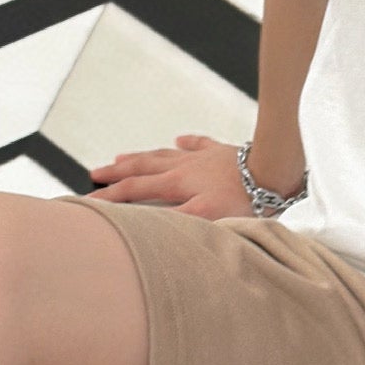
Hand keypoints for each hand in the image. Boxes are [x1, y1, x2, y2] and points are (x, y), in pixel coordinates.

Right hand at [86, 133, 254, 219]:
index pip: (135, 190)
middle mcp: (184, 166)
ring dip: (141, 156)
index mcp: (177, 183)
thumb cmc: (243, 198)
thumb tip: (145, 224)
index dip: (111, 196)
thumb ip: (174, 219)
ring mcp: (203, 156)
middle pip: (143, 167)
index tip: (90, 201)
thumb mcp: (206, 216)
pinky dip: (186, 142)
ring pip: (163, 154)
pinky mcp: (222, 151)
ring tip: (123, 157)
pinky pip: (198, 143)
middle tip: (94, 172)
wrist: (275, 171)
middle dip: (117, 172)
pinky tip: (179, 139)